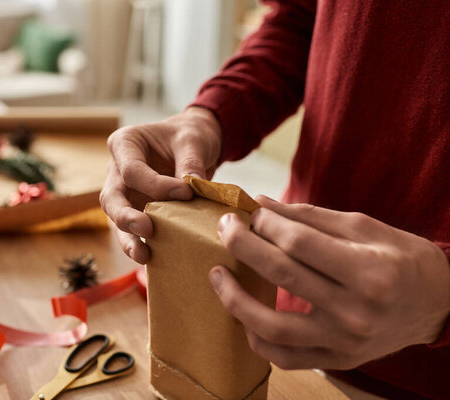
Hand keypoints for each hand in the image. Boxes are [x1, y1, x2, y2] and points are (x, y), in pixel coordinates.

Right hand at [100, 107, 221, 263]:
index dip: (156, 184)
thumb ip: (191, 163)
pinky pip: (133, 230)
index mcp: (125, 144)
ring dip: (129, 238)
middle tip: (146, 228)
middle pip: (111, 198)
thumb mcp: (192, 141)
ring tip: (144, 255)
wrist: (193, 145)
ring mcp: (124, 193)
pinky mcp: (136, 211)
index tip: (186, 192)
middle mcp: (117, 171)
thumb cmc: (188, 136)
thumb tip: (192, 189)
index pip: (131, 170)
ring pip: (116, 219)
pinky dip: (142, 243)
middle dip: (126, 216)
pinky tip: (154, 257)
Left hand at [209, 196, 449, 369]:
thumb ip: (309, 218)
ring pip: (272, 326)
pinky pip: (283, 356)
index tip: (248, 212)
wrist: (436, 303)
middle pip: (281, 274)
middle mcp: (356, 311)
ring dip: (234, 297)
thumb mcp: (362, 227)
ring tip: (216, 274)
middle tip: (224, 227)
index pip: (298, 243)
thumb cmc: (400, 257)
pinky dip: (255, 337)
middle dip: (242, 245)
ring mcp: (344, 342)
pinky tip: (242, 314)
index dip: (265, 224)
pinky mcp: (336, 360)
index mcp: (369, 271)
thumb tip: (261, 204)